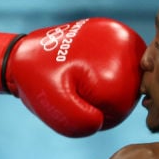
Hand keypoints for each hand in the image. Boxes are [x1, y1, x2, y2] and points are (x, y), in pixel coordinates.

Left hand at [0, 18, 145, 136]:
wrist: (29, 49)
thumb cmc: (38, 77)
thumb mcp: (53, 102)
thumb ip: (75, 119)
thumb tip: (99, 123)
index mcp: (118, 67)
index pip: (119, 109)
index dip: (91, 110)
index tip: (71, 95)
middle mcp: (129, 45)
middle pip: (126, 93)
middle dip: (98, 97)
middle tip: (72, 84)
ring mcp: (125, 36)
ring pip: (125, 81)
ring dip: (102, 85)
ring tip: (77, 75)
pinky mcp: (119, 35)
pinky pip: (120, 66)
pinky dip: (103, 72)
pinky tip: (84, 67)